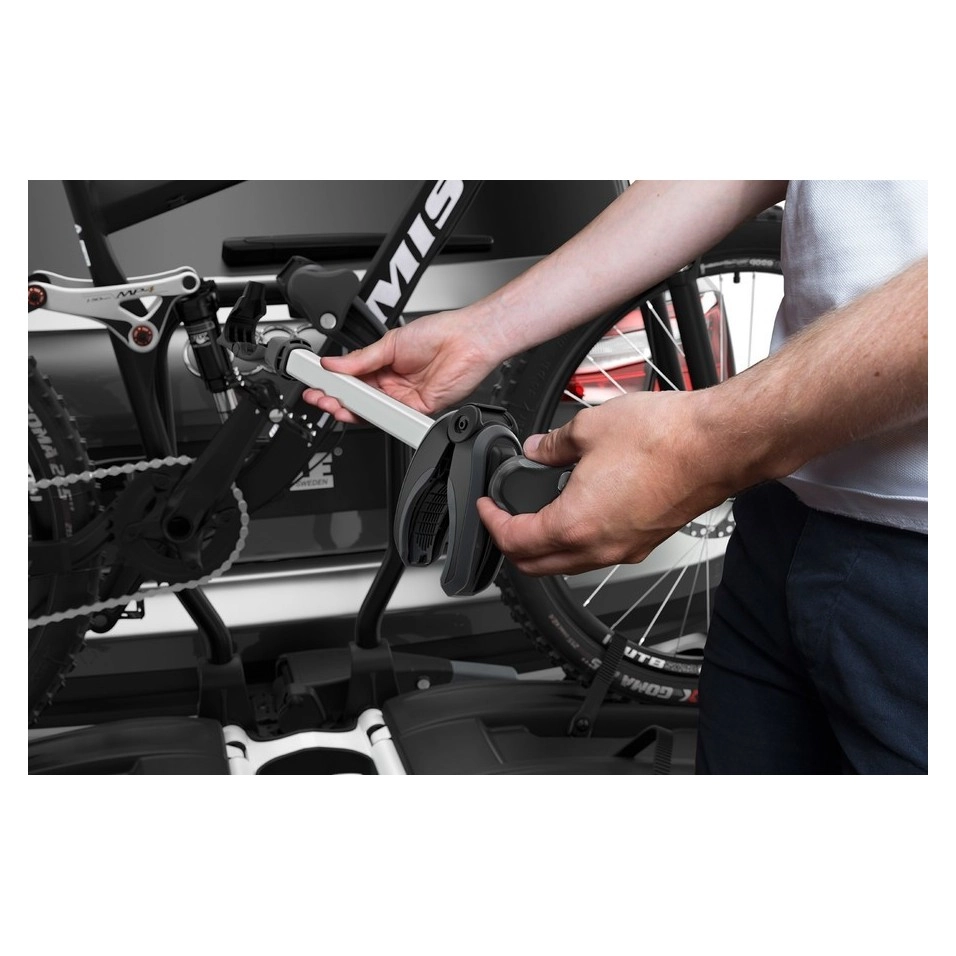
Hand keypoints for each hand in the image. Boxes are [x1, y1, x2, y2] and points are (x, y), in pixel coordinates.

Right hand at [301, 310, 501, 422]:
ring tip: (332, 403)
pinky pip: (391, 416)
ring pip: (371, 410)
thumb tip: (333, 363)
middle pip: (358, 397)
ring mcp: (403, 397)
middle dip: (335, 398)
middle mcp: (392, 382)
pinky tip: (360, 408)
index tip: (315, 379)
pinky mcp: (416, 408)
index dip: (333, 380)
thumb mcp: (390, 342)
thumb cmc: (438, 333)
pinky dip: (374, 414)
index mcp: (383, 363)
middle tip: (318, 395)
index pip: (351, 377)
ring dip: (349, 408)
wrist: (467, 340)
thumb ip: (361, 359)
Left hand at [476, 390, 734, 575]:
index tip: (487, 507)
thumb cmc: (665, 439)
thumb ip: (553, 445)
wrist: (718, 445)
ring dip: (544, 548)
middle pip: (536, 566)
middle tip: (503, 518)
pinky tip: (578, 511)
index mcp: (574, 524)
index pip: (515, 541)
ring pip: (568, 565)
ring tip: (536, 514)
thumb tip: (538, 449)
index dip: (491, 523)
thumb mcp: (589, 428)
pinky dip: (576, 543)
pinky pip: (597, 555)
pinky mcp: (645, 541)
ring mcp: (624, 549)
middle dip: (512, 545)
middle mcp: (598, 547)